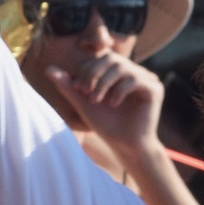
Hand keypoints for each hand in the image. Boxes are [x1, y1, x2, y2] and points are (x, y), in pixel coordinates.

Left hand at [45, 54, 166, 166]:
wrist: (125, 146)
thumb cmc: (106, 126)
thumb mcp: (83, 103)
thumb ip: (68, 86)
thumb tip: (49, 69)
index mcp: (120, 72)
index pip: (101, 58)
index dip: (88, 69)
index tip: (78, 89)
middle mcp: (135, 72)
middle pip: (111, 58)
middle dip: (94, 74)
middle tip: (85, 92)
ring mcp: (147, 80)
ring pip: (122, 67)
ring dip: (104, 83)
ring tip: (96, 100)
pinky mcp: (155, 89)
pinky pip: (135, 80)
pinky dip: (119, 91)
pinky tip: (113, 105)